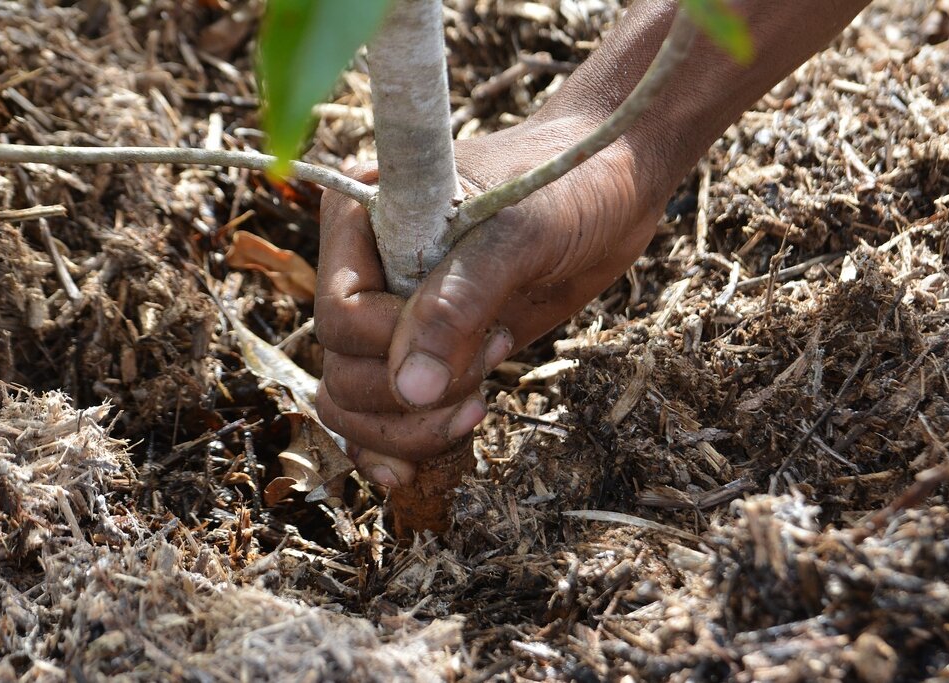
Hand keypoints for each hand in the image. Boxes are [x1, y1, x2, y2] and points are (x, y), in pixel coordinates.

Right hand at [314, 116, 665, 487]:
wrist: (608, 187)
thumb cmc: (566, 184)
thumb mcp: (517, 234)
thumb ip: (460, 304)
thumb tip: (410, 389)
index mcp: (361, 218)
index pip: (340, 314)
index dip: (395, 347)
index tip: (481, 334)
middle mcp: (363, 270)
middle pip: (342, 369)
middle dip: (409, 396)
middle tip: (488, 368)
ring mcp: (392, 315)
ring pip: (354, 402)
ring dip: (409, 428)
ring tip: (478, 404)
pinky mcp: (425, 349)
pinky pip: (383, 414)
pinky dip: (395, 446)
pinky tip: (416, 470)